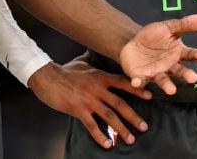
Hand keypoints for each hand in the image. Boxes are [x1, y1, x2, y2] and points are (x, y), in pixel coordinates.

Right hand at [28, 56, 151, 148]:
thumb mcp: (81, 62)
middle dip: (133, 116)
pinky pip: (92, 125)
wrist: (46, 77)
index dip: (137, 89)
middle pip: (120, 103)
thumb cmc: (64, 70)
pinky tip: (107, 144)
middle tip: (144, 127)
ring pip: (110, 116)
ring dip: (121, 129)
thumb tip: (96, 53)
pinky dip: (100, 135)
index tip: (149, 96)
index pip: (123, 83)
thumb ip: (92, 61)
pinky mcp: (78, 109)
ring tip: (131, 139)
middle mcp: (97, 88)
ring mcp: (88, 99)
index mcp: (100, 76)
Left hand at [120, 14, 196, 94]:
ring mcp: (156, 73)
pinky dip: (139, 83)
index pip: (190, 55)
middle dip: (186, 75)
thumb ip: (186, 24)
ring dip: (167, 85)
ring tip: (171, 90)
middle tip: (193, 78)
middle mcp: (169, 66)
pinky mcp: (141, 77)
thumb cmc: (154, 36)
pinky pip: (140, 81)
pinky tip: (137, 82)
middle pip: (179, 71)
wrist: (133, 42)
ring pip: (163, 80)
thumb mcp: (169, 27)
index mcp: (178, 53)